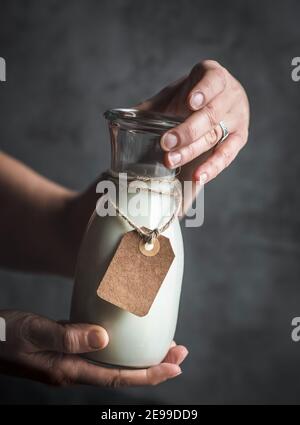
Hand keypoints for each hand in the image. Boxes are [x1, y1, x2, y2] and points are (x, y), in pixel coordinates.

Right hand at [0, 310, 187, 386]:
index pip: (118, 377)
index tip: (175, 367)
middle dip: (154, 365)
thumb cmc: (6, 336)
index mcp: (70, 369)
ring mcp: (71, 360)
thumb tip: (105, 338)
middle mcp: (75, 369)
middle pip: (123, 373)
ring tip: (163, 345)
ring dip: (140, 356)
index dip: (149, 374)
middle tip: (180, 353)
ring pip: (114, 362)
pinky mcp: (67, 348)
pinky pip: (102, 351)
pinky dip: (121, 347)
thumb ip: (68, 336)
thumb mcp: (35, 332)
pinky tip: (125, 336)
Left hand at [137, 60, 249, 182]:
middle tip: (165, 143)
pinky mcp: (239, 139)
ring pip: (216, 136)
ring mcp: (238, 118)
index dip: (204, 91)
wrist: (213, 105)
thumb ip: (151, 107)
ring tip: (170, 161)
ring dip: (192, 150)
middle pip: (211, 115)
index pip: (214, 81)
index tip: (190, 103)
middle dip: (187, 130)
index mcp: (214, 76)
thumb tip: (116, 117)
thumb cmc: (188, 98)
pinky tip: (198, 177)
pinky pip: (227, 155)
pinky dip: (212, 167)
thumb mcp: (172, 97)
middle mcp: (231, 96)